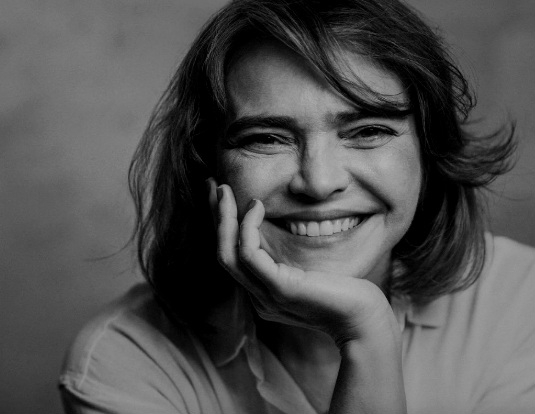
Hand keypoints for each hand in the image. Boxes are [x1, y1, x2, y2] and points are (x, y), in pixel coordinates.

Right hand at [207, 177, 399, 347]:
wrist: (364, 319)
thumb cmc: (343, 292)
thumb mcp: (308, 273)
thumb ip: (288, 260)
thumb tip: (279, 230)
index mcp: (262, 292)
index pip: (232, 256)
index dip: (222, 225)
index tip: (220, 196)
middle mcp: (257, 296)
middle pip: (222, 253)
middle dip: (215, 217)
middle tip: (212, 184)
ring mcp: (266, 295)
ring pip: (227, 254)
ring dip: (223, 218)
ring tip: (224, 190)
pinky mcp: (280, 289)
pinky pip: (250, 255)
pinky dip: (247, 227)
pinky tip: (256, 206)